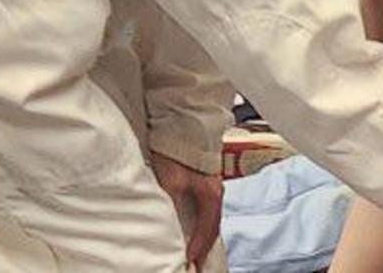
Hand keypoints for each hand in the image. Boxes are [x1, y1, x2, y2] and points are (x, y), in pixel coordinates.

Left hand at [150, 152, 223, 268]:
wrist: (183, 122)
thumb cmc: (179, 149)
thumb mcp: (171, 181)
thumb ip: (171, 205)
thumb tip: (167, 227)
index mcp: (211, 196)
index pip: (207, 230)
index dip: (198, 249)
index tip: (189, 264)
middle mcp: (215, 192)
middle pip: (212, 226)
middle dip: (204, 246)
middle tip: (195, 263)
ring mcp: (212, 186)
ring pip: (209, 217)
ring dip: (202, 234)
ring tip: (193, 249)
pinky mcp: (204, 180)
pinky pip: (204, 208)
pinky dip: (199, 222)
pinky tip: (190, 225)